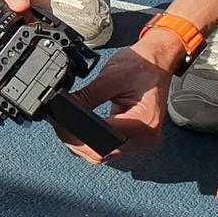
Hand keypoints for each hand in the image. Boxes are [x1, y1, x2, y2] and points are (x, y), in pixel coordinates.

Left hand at [56, 34, 181, 161]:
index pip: (102, 140)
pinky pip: (109, 148)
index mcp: (143, 122)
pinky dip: (92, 141)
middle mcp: (144, 137)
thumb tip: (63, 109)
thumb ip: (86, 97)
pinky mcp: (134, 139)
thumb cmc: (142, 66)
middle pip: (101, 154)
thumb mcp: (110, 77)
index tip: (60, 125)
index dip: (76, 136)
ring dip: (82, 144)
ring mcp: (141, 141)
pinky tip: (80, 129)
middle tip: (58, 125)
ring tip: (67, 126)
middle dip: (75, 142)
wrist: (159, 62)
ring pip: (103, 154)